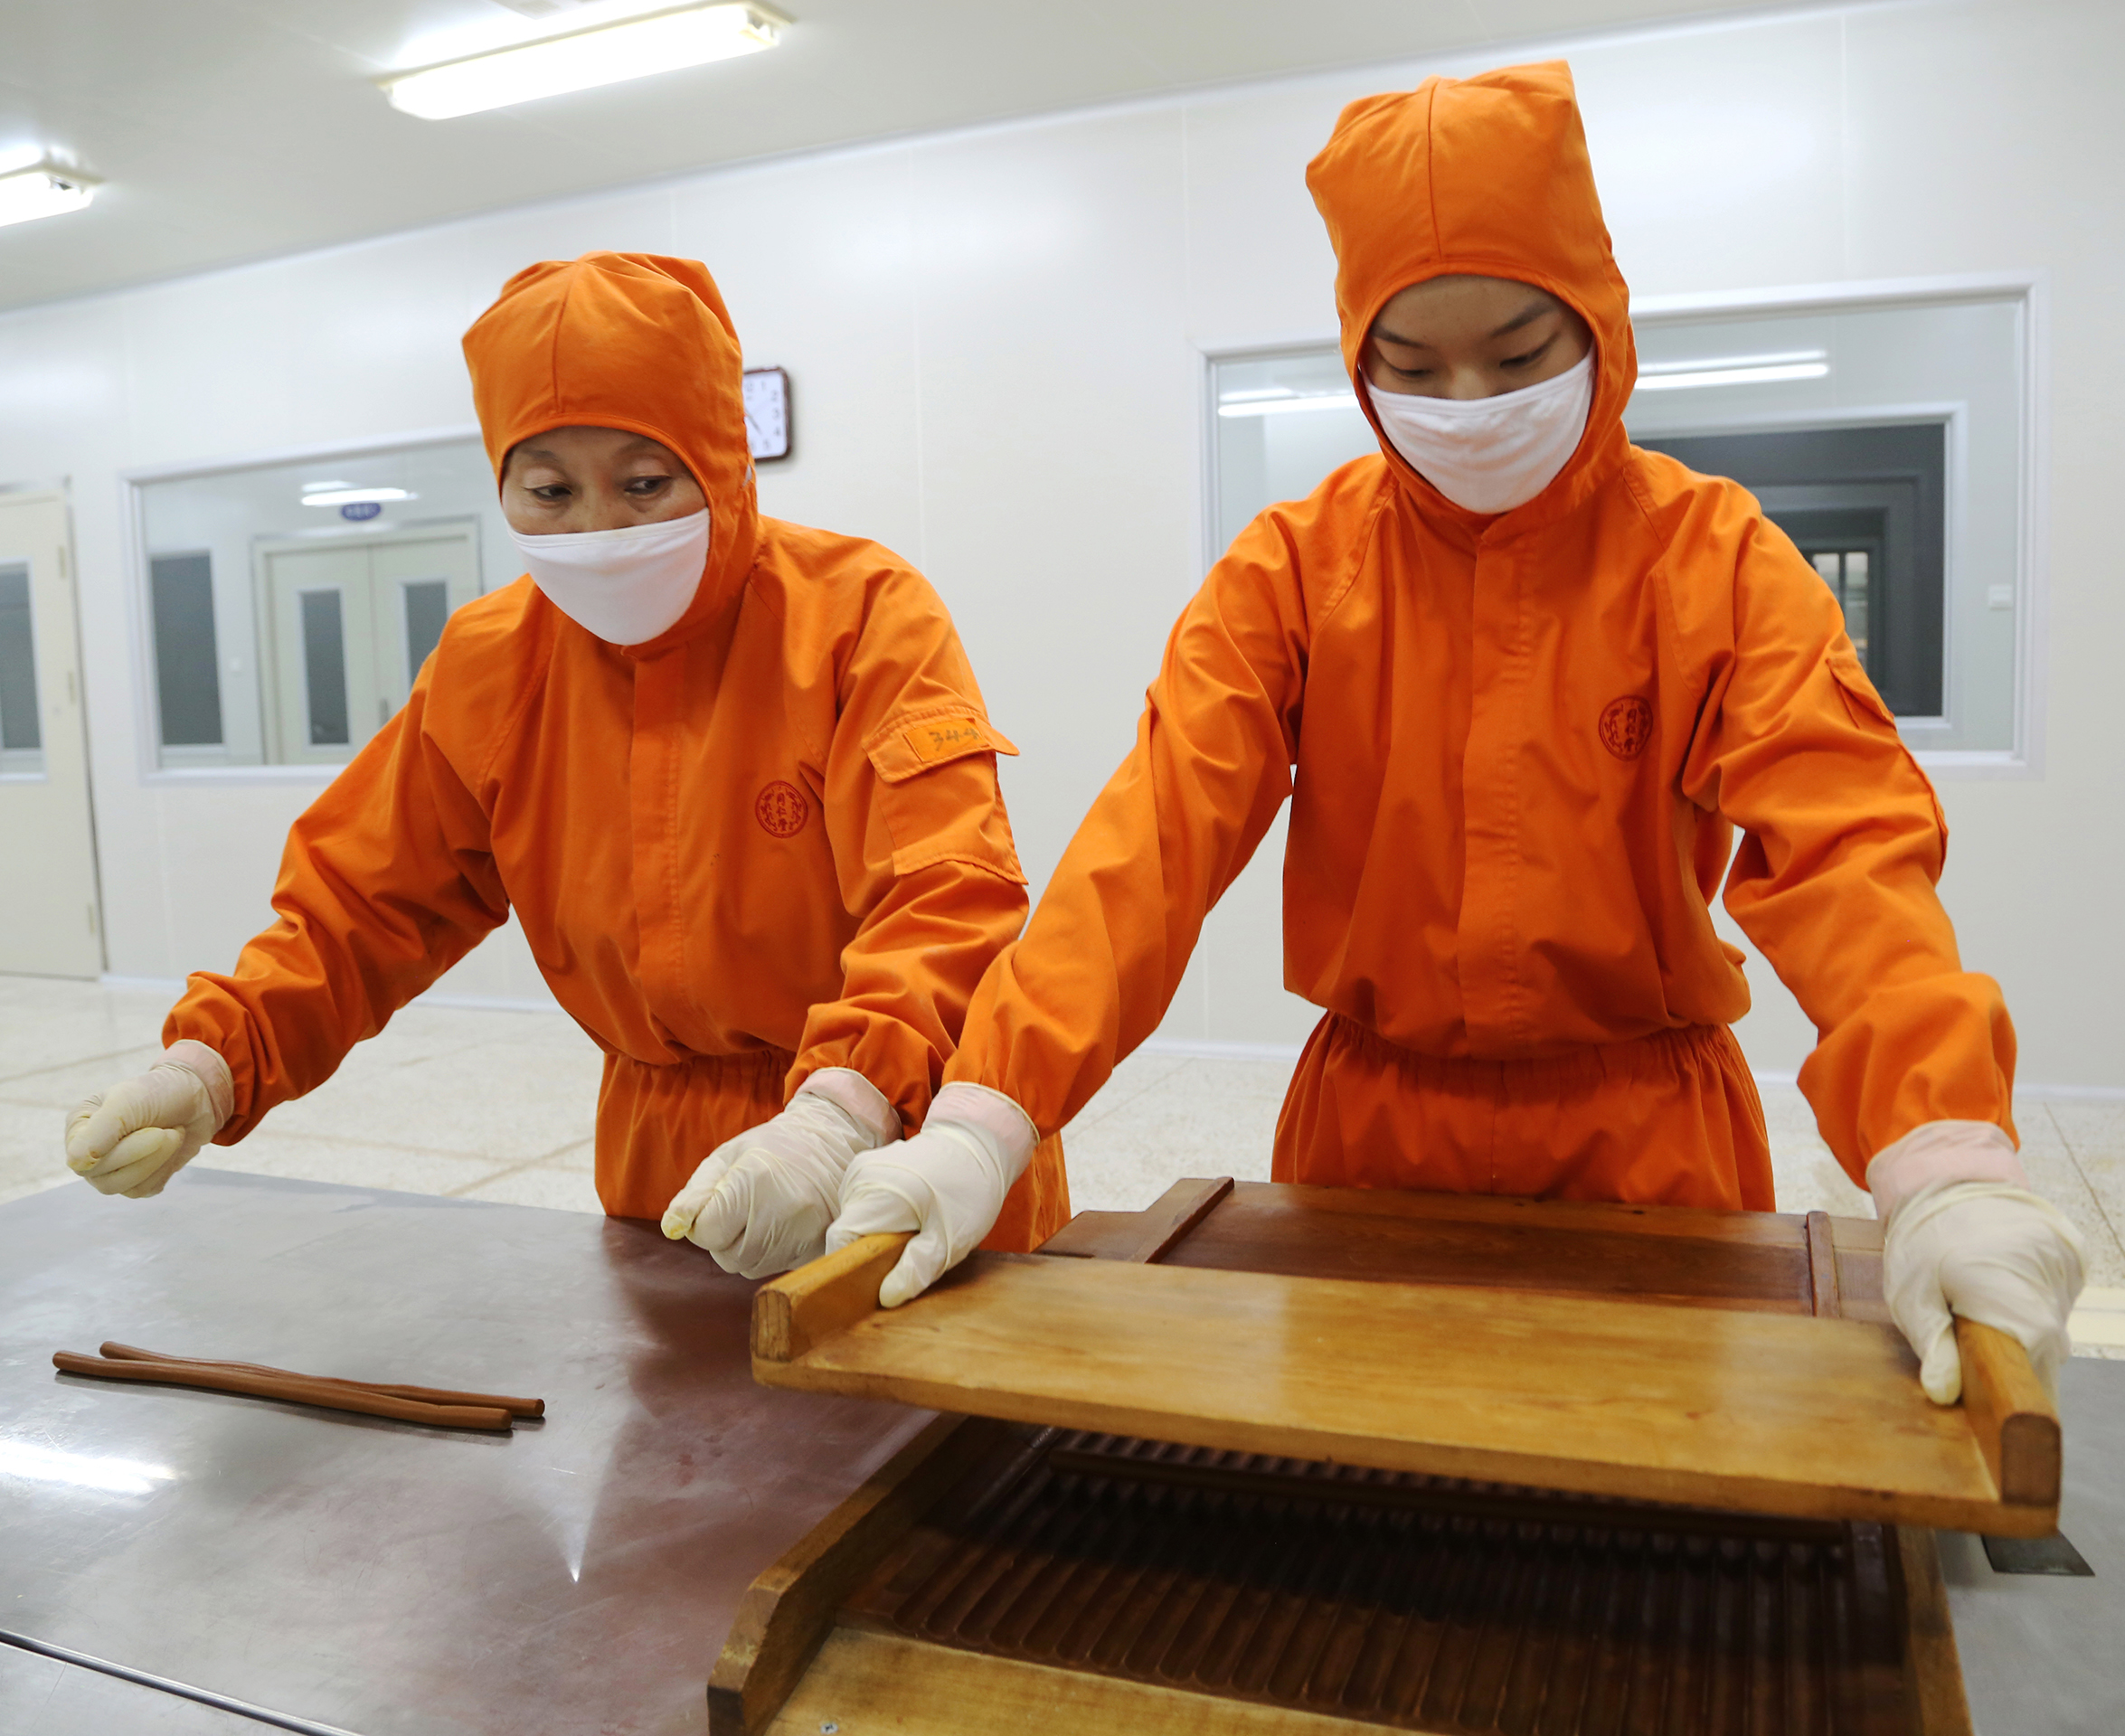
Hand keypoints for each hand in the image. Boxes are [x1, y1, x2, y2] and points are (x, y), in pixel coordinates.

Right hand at [65, 1042, 232, 1197]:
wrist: (194, 1098)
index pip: (83, 1162)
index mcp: (79, 1129)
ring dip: (158, 1161)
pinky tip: (170, 1148)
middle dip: (146, 1153)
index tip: (154, 1132)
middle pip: (106, 1180)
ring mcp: (111, 1170)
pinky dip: (164, 1170)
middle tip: (168, 1130)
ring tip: (171, 1135)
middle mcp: (89, 1154)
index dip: (122, 1152)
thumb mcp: (126, 1102)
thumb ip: (98, 1132)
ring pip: (127, 1188)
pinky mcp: (136, 1181)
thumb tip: (77, 1165)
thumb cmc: (156, 1093)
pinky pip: (145, 1190)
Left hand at [661, 1070, 896, 1277]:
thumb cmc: (772, 1148)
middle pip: (727, 1257)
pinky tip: (781, 1225)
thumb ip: (695, 1194)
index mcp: (753, 1182)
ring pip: (749, 1268)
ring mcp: (804, 1233)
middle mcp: (781, 1212)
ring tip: (762, 1215)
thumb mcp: (727, 1157)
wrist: (833, 1144)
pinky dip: (769, 1253)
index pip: (707, 1233)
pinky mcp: (818, 1248)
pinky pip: (775, 1269)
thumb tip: (672, 1229)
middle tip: (741, 1209)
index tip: (718, 1204)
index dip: (704, 1222)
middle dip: (724, 1239)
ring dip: (745, 1249)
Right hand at [825, 1082, 1035, 1307]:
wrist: (977, 1144)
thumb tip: (887, 1297)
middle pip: (847, 1232)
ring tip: (912, 1229)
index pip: (839, 1243)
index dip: (851, 1269)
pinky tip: (907, 1213)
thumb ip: (916, 1269)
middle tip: (909, 1253)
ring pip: (853, 1218)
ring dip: (875, 1233)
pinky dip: (878, 1215)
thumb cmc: (968, 1192)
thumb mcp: (949, 1239)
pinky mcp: (865, 1165)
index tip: (877, 1282)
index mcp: (877, 1195)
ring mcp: (860, 1168)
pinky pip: (860, 1202)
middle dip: (871, 1252)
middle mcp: (860, 1178)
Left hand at [1884, 1182, 2085, 1403]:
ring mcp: (2064, 1267)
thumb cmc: (1922, 1239)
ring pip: (2053, 1328)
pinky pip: (2058, 1303)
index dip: (2022, 1392)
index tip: (2009, 1418)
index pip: (2030, 1360)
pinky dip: (2034, 1311)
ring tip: (1987, 1320)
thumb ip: (1932, 1344)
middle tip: (1986, 1369)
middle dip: (2017, 1367)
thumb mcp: (1911, 1293)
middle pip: (2046, 1349)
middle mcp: (2045, 1280)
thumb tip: (1944, 1394)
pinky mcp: (2072, 1258)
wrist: (1950, 1178)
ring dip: (2025, 1337)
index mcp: (2003, 1289)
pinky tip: (2003, 1298)